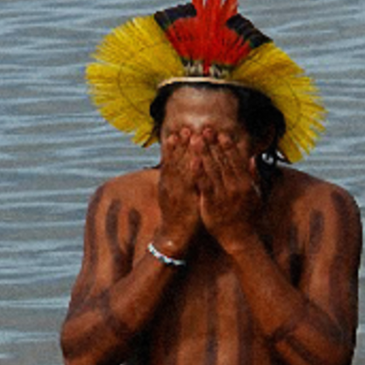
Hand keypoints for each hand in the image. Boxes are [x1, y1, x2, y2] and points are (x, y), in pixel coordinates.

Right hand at [155, 127, 201, 254]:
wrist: (174, 235)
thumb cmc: (178, 214)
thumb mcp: (174, 194)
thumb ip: (177, 179)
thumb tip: (184, 164)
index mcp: (168, 182)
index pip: (171, 160)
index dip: (176, 146)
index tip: (180, 131)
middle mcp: (170, 185)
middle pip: (175, 161)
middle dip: (180, 145)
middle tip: (186, 128)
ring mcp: (176, 192)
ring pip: (180, 168)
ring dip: (184, 151)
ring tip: (189, 136)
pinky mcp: (184, 200)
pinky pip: (188, 183)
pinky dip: (191, 171)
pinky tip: (195, 159)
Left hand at [195, 128, 262, 252]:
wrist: (240, 238)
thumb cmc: (248, 217)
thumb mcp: (256, 195)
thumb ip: (253, 176)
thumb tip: (252, 158)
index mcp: (245, 183)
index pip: (236, 160)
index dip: (228, 146)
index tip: (221, 133)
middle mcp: (235, 186)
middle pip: (222, 161)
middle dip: (213, 144)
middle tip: (204, 129)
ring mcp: (223, 194)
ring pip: (211, 169)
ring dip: (203, 152)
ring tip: (194, 138)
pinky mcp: (211, 203)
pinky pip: (203, 184)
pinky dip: (197, 172)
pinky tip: (191, 161)